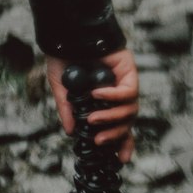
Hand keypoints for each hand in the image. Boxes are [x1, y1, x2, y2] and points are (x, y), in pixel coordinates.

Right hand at [45, 47, 138, 163]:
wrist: (68, 32)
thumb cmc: (64, 56)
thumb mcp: (61, 87)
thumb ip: (67, 109)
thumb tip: (70, 132)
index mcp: (105, 101)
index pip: (120, 126)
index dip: (123, 143)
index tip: (120, 160)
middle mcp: (118, 94)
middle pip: (128, 123)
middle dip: (115, 135)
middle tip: (99, 140)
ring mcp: (125, 83)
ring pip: (130, 110)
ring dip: (112, 118)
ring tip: (93, 119)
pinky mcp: (129, 72)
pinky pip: (128, 92)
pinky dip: (113, 97)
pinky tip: (97, 94)